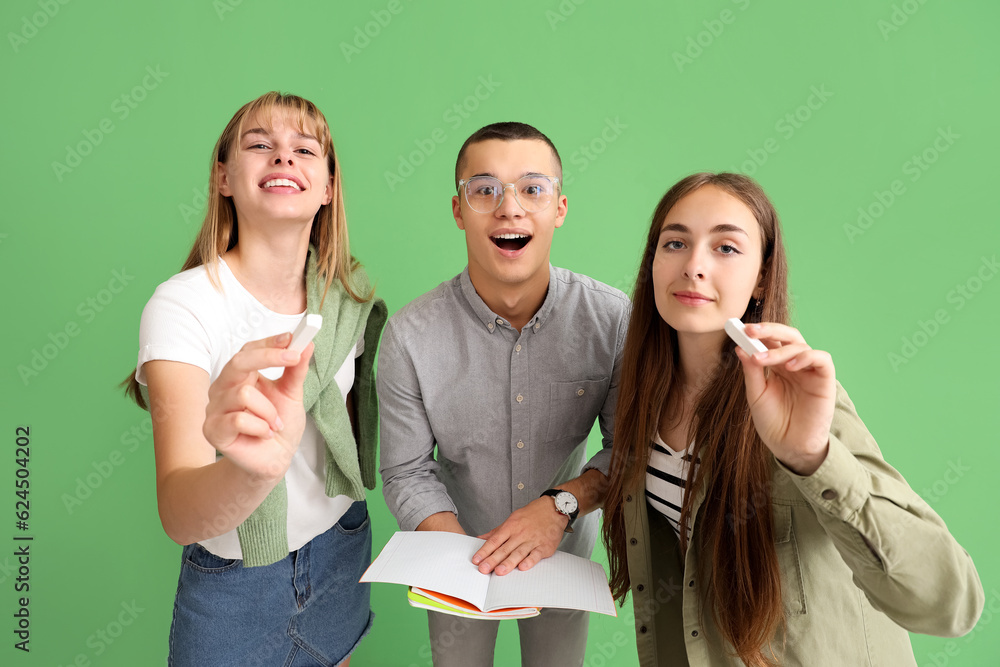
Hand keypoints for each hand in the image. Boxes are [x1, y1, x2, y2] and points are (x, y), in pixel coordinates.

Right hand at [202, 333, 313, 481]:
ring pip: (243, 394)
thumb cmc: (279, 426)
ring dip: (269, 411)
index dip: (269, 343)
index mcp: (241, 376)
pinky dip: (260, 427)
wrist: (274, 459)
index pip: (248, 351)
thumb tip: (307, 344)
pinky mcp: (213, 430)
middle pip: (238, 362)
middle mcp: (223, 388)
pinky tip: (265, 434)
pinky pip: (239, 419)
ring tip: (275, 424)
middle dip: (268, 357)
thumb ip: (296, 370)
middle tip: (294, 358)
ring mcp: (215, 409)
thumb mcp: (291, 394)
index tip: (292, 339)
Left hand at [472, 497, 568, 574]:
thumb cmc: (532, 515)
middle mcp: (520, 534)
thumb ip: (496, 532)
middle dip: (492, 560)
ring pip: (518, 553)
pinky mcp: (544, 547)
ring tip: (499, 571)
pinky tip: (523, 567)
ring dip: (508, 562)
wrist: (553, 509)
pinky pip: (536, 554)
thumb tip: (481, 538)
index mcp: (511, 527)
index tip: (476, 560)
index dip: (484, 550)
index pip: (494, 540)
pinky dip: (529, 561)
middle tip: (483, 569)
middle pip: (504, 548)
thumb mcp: (512, 520)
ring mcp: (532, 540)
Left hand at [735, 322, 835, 475]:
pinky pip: (822, 359)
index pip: (770, 341)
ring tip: (761, 360)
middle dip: (769, 329)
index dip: (756, 333)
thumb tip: (740, 348)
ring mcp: (810, 371)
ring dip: (779, 350)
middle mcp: (794, 364)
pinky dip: (806, 357)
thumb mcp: (756, 394)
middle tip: (750, 331)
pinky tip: (789, 366)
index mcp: (777, 366)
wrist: (789, 447)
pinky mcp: (825, 381)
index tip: (738, 329)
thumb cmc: (773, 422)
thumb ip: (752, 371)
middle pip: (787, 336)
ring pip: (801, 345)